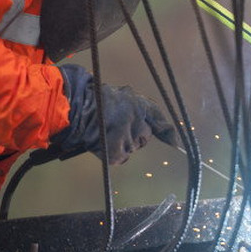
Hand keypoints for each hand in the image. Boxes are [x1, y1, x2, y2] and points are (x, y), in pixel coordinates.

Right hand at [41, 64, 175, 163]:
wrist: (73, 108)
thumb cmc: (89, 98)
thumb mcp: (116, 95)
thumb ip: (131, 106)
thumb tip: (142, 118)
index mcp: (137, 103)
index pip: (158, 117)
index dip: (168, 131)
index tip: (176, 143)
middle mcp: (137, 119)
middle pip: (144, 136)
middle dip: (133, 136)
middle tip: (113, 129)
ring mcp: (128, 136)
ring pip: (131, 148)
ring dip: (121, 145)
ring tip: (103, 133)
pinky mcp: (119, 151)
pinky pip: (120, 157)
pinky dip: (110, 153)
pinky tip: (99, 142)